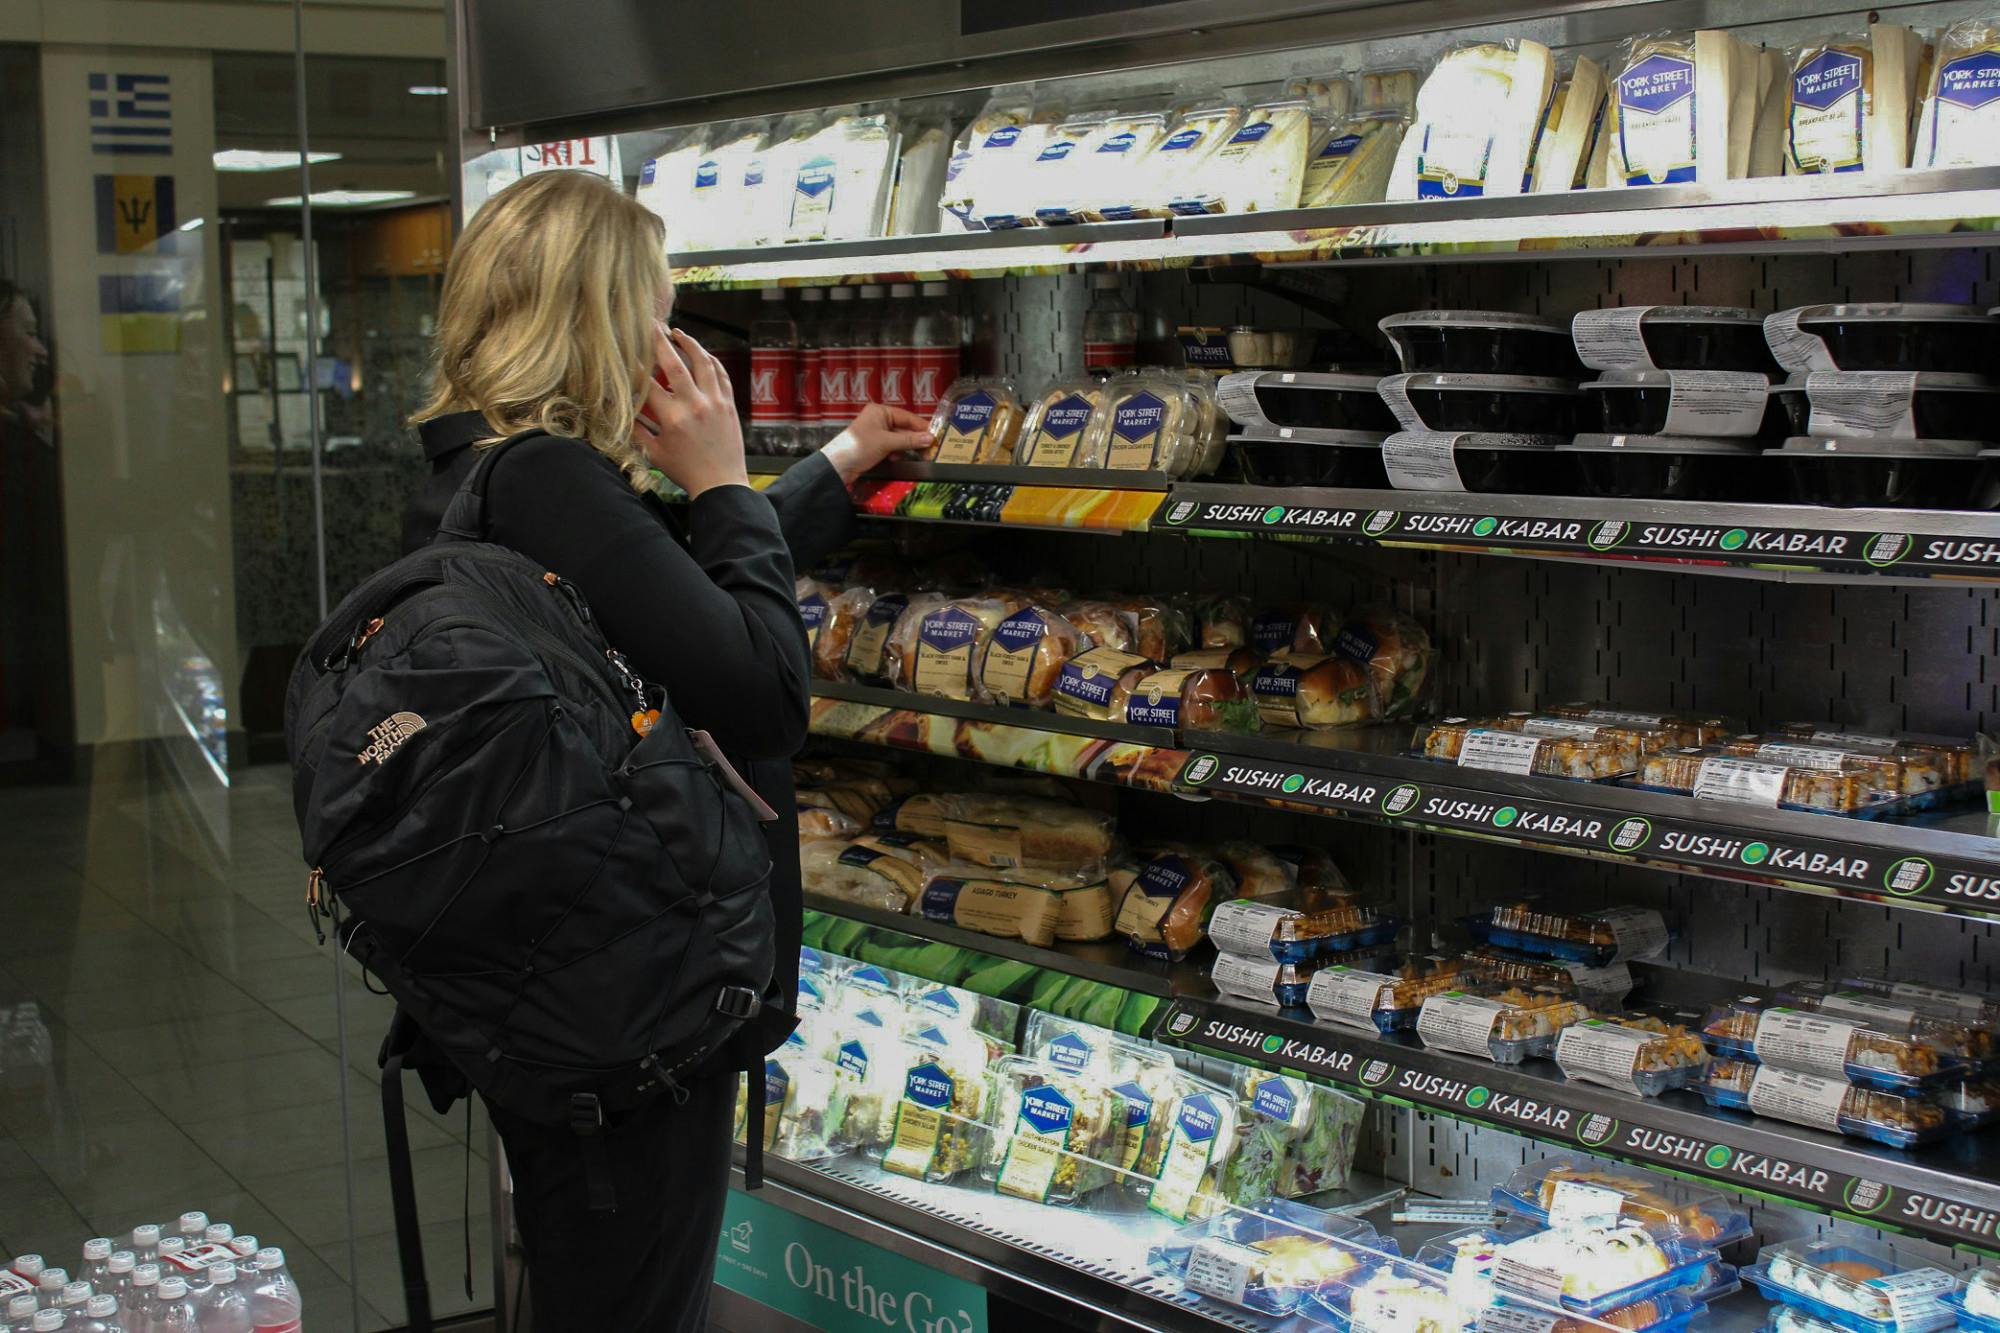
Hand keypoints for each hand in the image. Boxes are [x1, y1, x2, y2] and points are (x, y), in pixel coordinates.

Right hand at [634, 326, 746, 497]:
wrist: (722, 484)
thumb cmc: (686, 471)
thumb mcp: (654, 454)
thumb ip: (637, 430)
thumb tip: (620, 410)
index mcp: (673, 419)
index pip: (648, 384)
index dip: (634, 366)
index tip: (625, 351)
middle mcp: (694, 406)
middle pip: (675, 364)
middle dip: (659, 341)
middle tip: (650, 323)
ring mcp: (715, 402)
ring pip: (703, 362)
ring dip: (690, 343)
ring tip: (677, 332)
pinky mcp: (729, 404)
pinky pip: (721, 374)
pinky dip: (711, 360)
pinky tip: (701, 353)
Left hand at [821, 403, 932, 484]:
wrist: (838, 466)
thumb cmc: (860, 447)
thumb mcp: (887, 443)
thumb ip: (909, 440)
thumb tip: (930, 438)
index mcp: (880, 411)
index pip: (907, 417)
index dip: (921, 427)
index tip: (935, 436)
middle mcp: (878, 419)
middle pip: (904, 428)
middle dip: (915, 439)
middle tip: (930, 451)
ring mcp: (876, 433)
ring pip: (899, 439)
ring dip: (906, 447)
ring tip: (918, 456)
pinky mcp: (874, 446)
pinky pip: (891, 447)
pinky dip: (896, 453)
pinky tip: (896, 459)